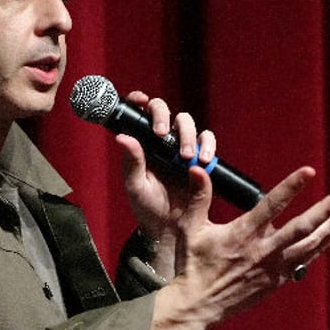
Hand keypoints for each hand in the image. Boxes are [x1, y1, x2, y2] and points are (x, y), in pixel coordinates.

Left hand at [115, 91, 216, 240]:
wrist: (169, 229)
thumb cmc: (146, 207)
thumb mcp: (135, 187)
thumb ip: (131, 162)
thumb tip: (122, 137)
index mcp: (142, 143)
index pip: (140, 114)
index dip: (139, 101)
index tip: (140, 101)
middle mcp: (161, 141)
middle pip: (165, 112)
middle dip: (163, 116)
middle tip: (161, 133)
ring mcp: (181, 147)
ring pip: (187, 123)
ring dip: (187, 134)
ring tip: (184, 156)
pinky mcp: (200, 158)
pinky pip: (207, 142)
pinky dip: (207, 145)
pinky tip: (202, 160)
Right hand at [137, 166, 329, 329]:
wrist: (198, 304)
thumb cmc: (193, 263)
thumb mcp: (191, 228)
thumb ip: (198, 197)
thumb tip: (197, 168)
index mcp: (243, 234)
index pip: (272, 205)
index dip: (291, 187)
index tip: (309, 171)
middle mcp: (263, 250)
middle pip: (303, 227)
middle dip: (327, 208)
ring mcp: (273, 267)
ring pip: (310, 244)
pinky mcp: (276, 280)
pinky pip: (304, 261)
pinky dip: (320, 247)